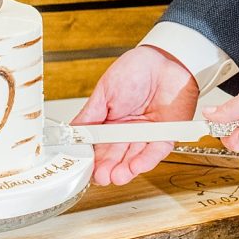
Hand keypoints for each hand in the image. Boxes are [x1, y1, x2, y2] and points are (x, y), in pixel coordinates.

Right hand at [72, 45, 198, 185]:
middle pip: (116, 154)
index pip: (98, 144)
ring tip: (116, 177)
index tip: (85, 167)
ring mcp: (147, 134)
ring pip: (135, 157)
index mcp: (110, 120)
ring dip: (126, 169)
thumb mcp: (105, 91)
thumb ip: (90, 115)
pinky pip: (156, 151)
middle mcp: (127, 130)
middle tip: (101, 177)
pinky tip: (135, 167)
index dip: (92, 156)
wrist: (165, 60)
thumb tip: (72, 131)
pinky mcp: (167, 135)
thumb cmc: (135, 70)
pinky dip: (146, 159)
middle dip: (108, 167)